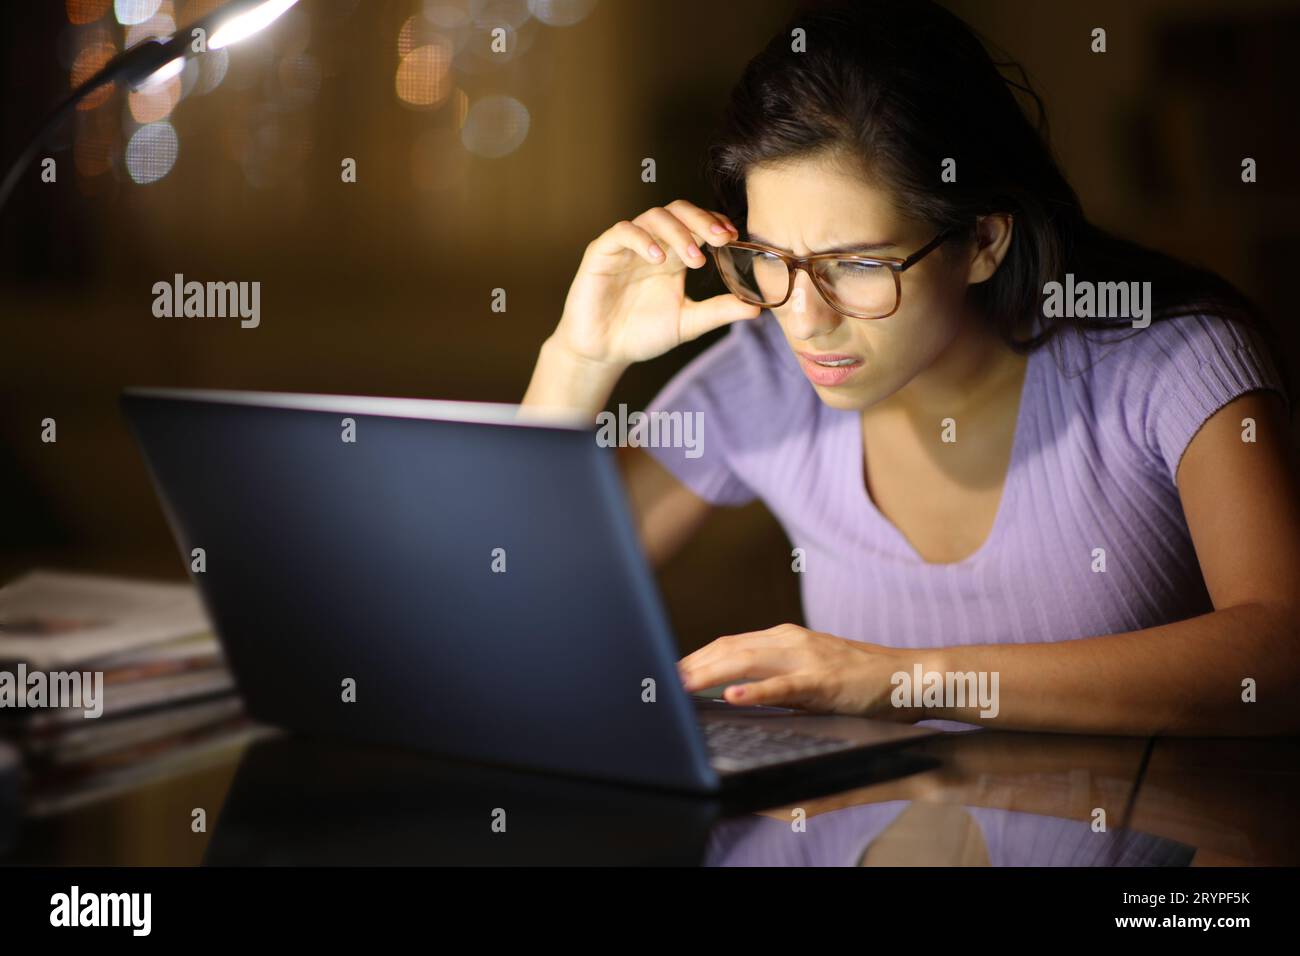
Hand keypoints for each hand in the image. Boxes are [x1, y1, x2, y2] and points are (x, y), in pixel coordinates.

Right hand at [550, 199, 762, 367]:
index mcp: (674, 255)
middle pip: (678, 211)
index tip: (734, 238)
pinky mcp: (602, 252)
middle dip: (702, 221)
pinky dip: (642, 239)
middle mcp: (652, 244)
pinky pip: (622, 232)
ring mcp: (626, 246)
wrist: (603, 352)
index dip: (715, 224)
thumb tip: (758, 307)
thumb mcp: (688, 322)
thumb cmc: (642, 334)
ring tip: (693, 259)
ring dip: (678, 233)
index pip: (697, 224)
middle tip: (721, 239)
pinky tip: (658, 258)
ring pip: (653, 217)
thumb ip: (719, 311)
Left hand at [677, 624, 909, 717]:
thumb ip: (774, 677)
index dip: (692, 658)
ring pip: (748, 661)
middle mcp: (790, 641)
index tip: (665, 675)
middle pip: (727, 649)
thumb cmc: (858, 680)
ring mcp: (807, 658)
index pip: (726, 645)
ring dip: (709, 674)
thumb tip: (733, 692)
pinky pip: (785, 686)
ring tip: (680, 688)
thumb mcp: (808, 673)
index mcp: (783, 639)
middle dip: (689, 666)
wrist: (907, 676)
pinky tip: (734, 696)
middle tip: (659, 686)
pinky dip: (757, 690)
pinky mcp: (825, 681)